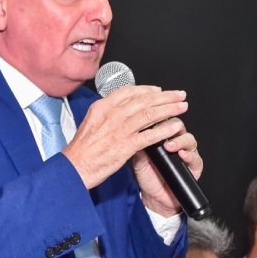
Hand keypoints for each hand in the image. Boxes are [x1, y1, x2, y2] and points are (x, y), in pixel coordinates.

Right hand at [62, 85, 188, 192]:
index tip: (158, 90)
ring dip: (169, 109)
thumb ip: (107, 115)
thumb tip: (122, 110)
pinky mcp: (125, 146)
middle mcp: (111, 115)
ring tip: (182, 107)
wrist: (73, 168)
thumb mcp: (90, 124)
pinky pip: (149, 135)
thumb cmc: (81, 150)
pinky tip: (174, 127)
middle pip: (143, 100)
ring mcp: (119, 130)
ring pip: (149, 114)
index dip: (147, 90)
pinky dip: (164, 129)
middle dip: (165, 96)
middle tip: (179, 95)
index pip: (128, 92)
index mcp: (101, 108)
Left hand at [131, 117, 202, 215]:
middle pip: (178, 126)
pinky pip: (195, 157)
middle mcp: (176, 142)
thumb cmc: (148, 177)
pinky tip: (182, 155)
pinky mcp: (195, 165)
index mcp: (163, 138)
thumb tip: (135, 133)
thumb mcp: (138, 161)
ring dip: (180, 141)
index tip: (152, 118)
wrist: (156, 198)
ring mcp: (187, 152)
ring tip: (170, 146)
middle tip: (162, 131)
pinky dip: (189, 155)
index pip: (164, 121)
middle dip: (171, 127)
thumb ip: (138, 147)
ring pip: (189, 139)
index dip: (160, 118)